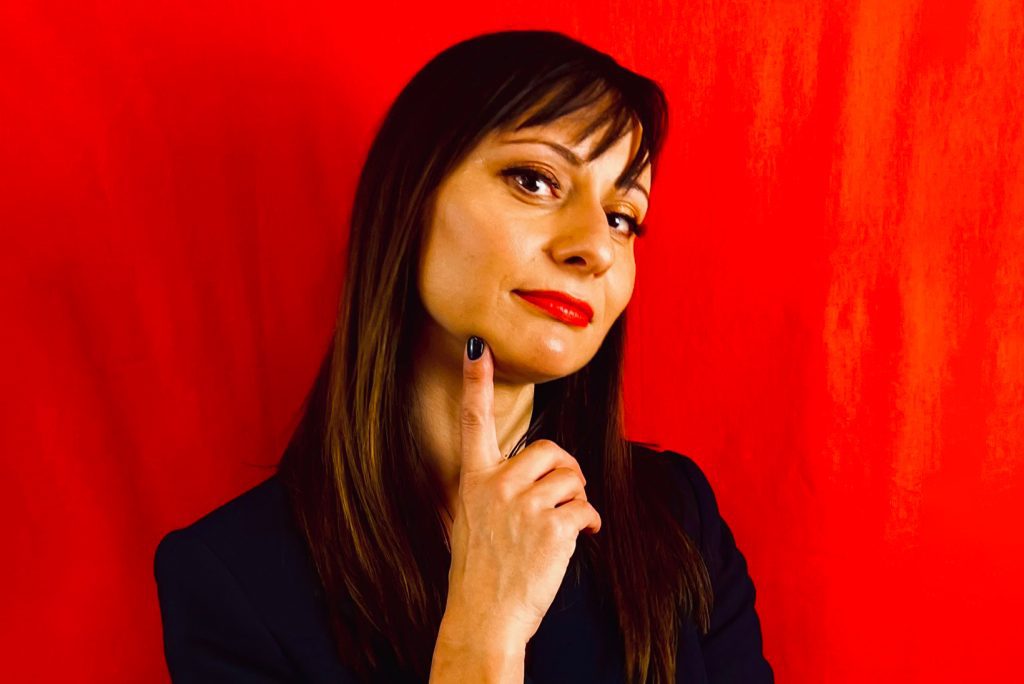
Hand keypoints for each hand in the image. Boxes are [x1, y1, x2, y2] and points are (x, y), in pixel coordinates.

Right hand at [441, 336, 601, 648]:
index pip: (474, 421)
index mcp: (473, 480)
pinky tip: (578, 538)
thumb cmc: (482, 572)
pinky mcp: (552, 526)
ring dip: (577, 500)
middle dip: (565, 470)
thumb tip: (544, 473)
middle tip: (564, 495)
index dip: (476, 381)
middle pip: (548, 450)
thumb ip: (498, 490)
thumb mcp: (474, 521)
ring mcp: (523, 505)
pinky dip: (589, 522)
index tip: (476, 345)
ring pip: (571, 478)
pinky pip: (585, 507)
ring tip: (564, 525)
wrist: (484, 618)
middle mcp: (496, 485)